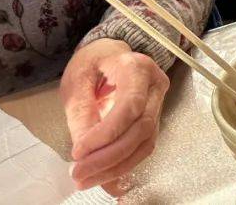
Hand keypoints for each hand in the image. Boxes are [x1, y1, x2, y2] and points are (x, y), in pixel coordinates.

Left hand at [60, 38, 168, 190]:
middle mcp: (155, 85)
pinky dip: (122, 165)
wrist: (109, 56)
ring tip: (85, 179)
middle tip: (79, 173)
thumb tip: (84, 151)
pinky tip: (103, 177)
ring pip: (145, 142)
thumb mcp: (77, 81)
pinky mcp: (153, 119)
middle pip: (141, 128)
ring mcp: (158, 103)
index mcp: (137, 68)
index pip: (130, 105)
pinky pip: (142, 147)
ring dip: (116, 166)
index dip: (106, 133)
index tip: (78, 152)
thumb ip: (81, 113)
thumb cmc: (92, 63)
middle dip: (110, 157)